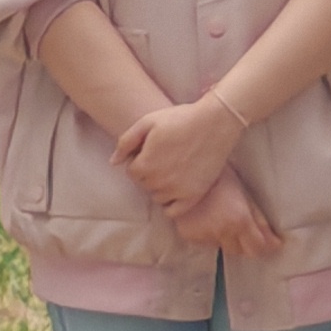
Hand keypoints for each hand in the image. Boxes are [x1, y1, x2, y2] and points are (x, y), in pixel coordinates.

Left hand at [115, 93, 244, 213]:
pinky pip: (174, 212)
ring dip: (161, 187)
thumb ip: (126, 142)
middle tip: (165, 158)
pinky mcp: (194, 195)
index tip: (152, 151)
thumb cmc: (180, 118)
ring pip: (158, 197)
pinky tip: (176, 189)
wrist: (216, 122)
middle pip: (144, 185)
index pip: (131, 172)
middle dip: (150, 173)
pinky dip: (171, 204)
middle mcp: (159, 182)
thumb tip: (114, 162)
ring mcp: (177, 191)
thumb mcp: (147, 122)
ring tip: (173, 169)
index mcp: (144, 165)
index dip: (140, 160)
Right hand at [170, 166, 283, 258]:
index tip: (272, 242)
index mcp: (239, 220)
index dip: (266, 246)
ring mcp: (204, 235)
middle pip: (240, 251)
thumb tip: (274, 241)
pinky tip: (208, 219)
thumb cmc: (218, 175)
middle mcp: (221, 232)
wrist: (183, 170)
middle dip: (246, 242)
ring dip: (227, 238)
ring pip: (223, 246)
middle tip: (245, 225)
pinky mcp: (189, 236)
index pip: (257, 249)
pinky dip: (211, 235)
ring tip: (223, 217)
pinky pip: (206, 242)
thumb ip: (260, 220)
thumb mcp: (244, 193)